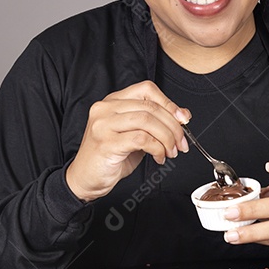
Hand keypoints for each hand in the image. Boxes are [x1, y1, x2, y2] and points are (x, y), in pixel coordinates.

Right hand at [65, 81, 189, 201]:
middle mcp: (105, 108)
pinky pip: (142, 139)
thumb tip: (182, 115)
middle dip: (173, 126)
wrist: (85, 179)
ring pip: (148, 121)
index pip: (146, 89)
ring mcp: (103, 124)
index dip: (169, 102)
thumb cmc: (109, 157)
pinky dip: (157, 148)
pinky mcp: (106, 142)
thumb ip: (155, 123)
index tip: (183, 119)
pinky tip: (159, 156)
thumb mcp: (135, 135)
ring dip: (166, 138)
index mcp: (113, 101)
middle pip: (150, 107)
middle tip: (181, 143)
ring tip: (170, 151)